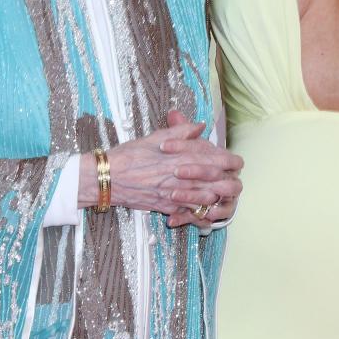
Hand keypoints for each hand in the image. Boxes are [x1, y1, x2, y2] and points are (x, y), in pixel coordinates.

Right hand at [77, 110, 241, 223]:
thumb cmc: (127, 155)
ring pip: (204, 198)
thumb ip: (180, 131)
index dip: (229, 160)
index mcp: (179, 156)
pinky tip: (205, 213)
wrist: (105, 178)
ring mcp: (172, 193)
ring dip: (216, 196)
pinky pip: (186, 213)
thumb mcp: (154, 138)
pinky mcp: (164, 206)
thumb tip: (199, 125)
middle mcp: (178, 175)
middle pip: (215, 181)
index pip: (214, 158)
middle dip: (227, 180)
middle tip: (233, 178)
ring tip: (223, 194)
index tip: (234, 161)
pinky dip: (197, 214)